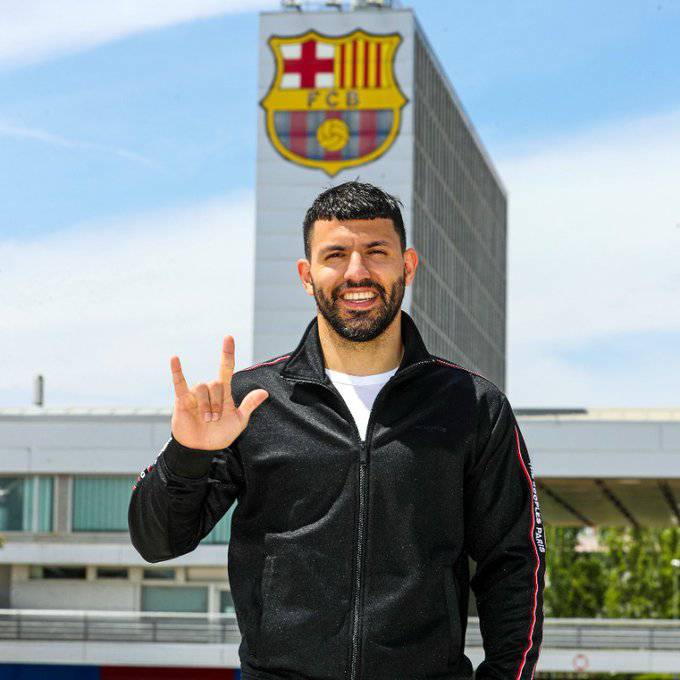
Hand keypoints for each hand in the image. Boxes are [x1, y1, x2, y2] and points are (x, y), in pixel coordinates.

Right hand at [169, 335, 268, 450]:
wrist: (202, 448)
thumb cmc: (221, 434)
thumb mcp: (239, 421)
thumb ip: (249, 405)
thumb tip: (265, 392)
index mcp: (224, 393)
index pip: (226, 368)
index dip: (227, 353)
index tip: (229, 338)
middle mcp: (210, 390)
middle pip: (215, 383)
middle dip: (217, 403)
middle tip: (215, 419)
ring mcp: (196, 394)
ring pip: (202, 387)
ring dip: (206, 405)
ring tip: (206, 419)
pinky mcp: (182, 400)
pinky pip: (179, 382)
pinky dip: (177, 371)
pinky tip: (174, 358)